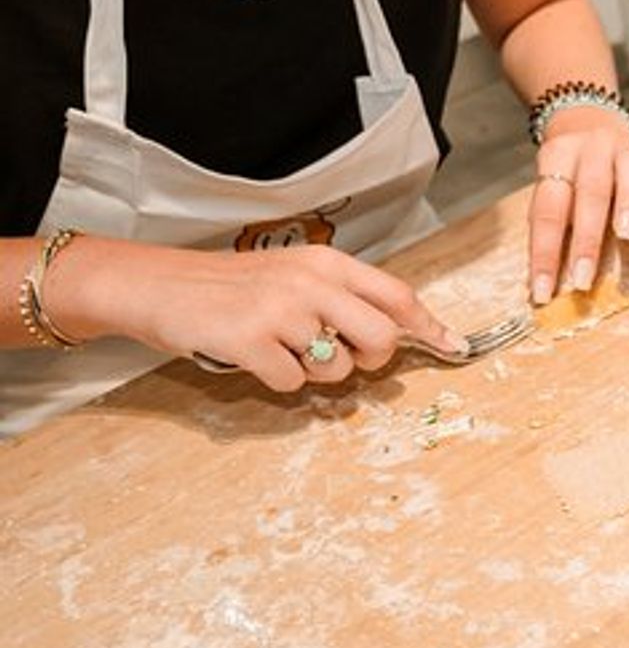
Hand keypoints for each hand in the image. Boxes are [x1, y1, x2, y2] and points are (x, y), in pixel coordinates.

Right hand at [55, 238, 463, 392]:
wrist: (158, 286)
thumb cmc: (231, 287)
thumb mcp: (293, 276)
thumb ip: (343, 298)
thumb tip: (397, 330)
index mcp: (327, 264)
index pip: (397, 295)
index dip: (429, 326)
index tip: (453, 346)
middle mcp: (311, 282)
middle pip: (381, 338)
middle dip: (371, 361)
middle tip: (343, 357)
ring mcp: (281, 311)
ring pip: (337, 367)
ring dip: (315, 372)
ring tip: (280, 348)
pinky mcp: (251, 340)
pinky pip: (293, 383)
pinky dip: (278, 381)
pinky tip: (254, 357)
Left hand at [527, 106, 628, 303]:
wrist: (588, 116)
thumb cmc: (571, 170)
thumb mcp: (554, 188)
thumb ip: (554, 226)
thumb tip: (543, 281)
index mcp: (556, 158)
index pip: (547, 210)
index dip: (544, 253)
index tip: (543, 291)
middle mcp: (590, 150)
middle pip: (588, 193)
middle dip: (585, 240)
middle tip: (582, 279)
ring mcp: (624, 147)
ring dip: (627, 204)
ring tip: (626, 235)